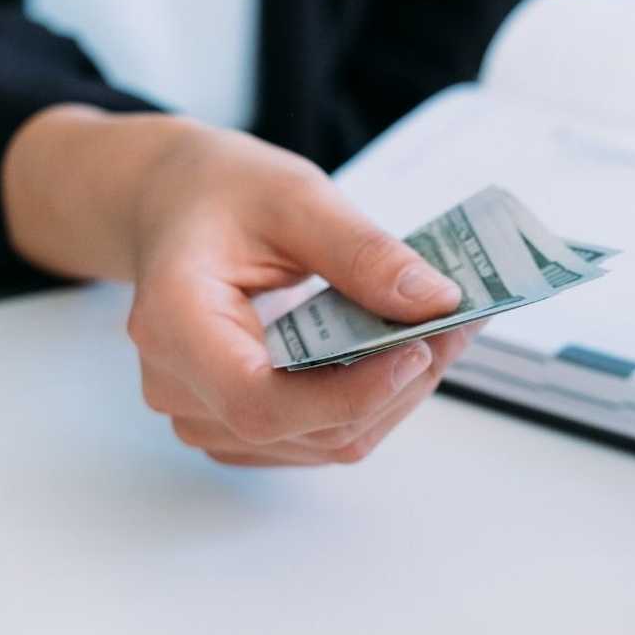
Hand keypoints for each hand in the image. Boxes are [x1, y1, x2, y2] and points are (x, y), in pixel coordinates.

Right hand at [3, 106, 474, 464]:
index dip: (348, 395)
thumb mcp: (295, 196)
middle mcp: (177, 385)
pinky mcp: (235, 423)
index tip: (420, 350)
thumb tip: (435, 302)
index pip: (259, 402)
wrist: (174, 206)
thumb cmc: (219, 193)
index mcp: (173, 323)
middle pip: (305, 427)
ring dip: (394, 394)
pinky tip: (404, 351)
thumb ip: (362, 251)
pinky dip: (371, 398)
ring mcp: (203, 414)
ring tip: (444, 331)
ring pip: (322, 441)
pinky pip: (318, 435)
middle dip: (396, 383)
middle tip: (461, 324)